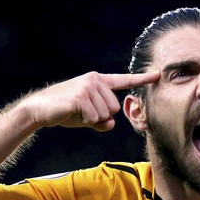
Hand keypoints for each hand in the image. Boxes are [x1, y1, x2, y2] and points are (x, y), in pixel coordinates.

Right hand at [22, 70, 159, 131]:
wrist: (40, 109)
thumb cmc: (66, 111)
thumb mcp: (88, 117)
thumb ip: (102, 121)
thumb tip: (111, 124)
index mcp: (98, 81)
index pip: (123, 80)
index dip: (141, 79)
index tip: (158, 74)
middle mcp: (94, 80)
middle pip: (114, 108)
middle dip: (100, 116)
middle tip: (82, 111)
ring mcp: (87, 87)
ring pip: (105, 115)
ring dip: (91, 119)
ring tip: (76, 111)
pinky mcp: (80, 97)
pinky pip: (94, 118)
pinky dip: (84, 121)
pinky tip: (72, 113)